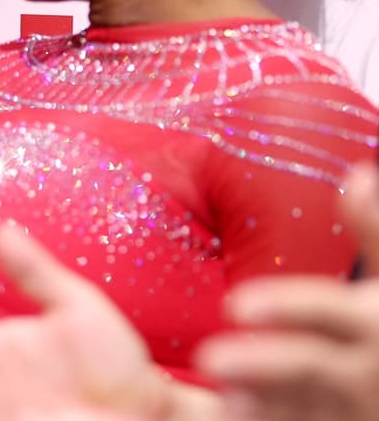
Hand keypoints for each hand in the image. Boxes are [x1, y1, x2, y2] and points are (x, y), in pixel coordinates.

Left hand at [195, 164, 378, 420]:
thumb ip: (376, 232)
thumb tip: (357, 173)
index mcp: (377, 320)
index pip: (330, 311)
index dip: (288, 308)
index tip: (235, 305)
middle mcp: (370, 369)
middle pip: (310, 366)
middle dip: (264, 364)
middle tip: (208, 359)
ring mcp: (358, 407)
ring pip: (306, 407)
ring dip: (265, 403)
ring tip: (221, 391)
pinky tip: (235, 412)